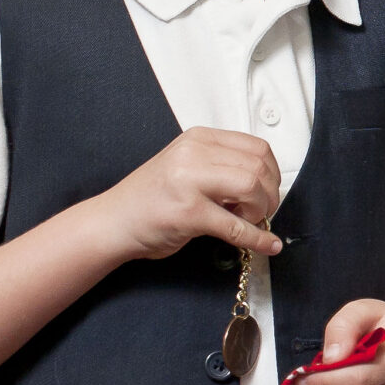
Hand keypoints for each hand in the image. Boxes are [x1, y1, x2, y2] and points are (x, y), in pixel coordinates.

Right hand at [90, 127, 282, 262]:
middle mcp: (194, 153)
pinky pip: (235, 226)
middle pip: (258, 168)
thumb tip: (266, 184)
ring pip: (251, 189)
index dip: (272, 173)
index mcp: (199, 139)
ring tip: (248, 221)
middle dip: (270, 194)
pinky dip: (256, 238)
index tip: (269, 190)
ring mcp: (189, 182)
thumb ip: (222, 167)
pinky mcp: (187, 213)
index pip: (257, 147)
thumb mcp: (188, 166)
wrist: (112, 222)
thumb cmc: (151, 198)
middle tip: (262, 211)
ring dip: (260, 211)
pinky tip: (266, 245)